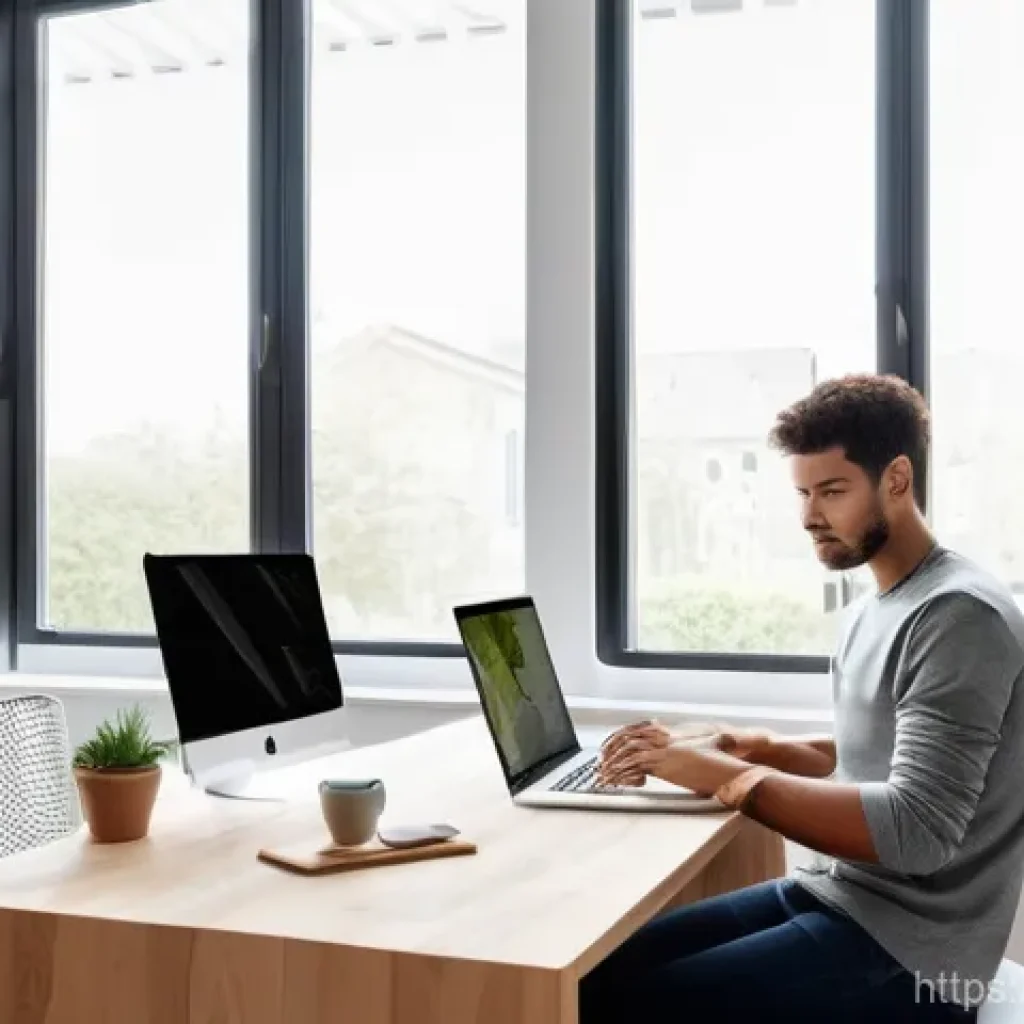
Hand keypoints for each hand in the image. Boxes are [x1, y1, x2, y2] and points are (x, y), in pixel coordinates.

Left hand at [599, 721, 774, 790]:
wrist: (729, 766)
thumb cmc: (719, 759)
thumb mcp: (702, 747)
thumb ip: (686, 748)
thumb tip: (672, 754)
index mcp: (669, 734)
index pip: (637, 729)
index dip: (621, 737)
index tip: (609, 746)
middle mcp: (663, 740)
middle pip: (628, 738)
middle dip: (611, 750)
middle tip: (600, 762)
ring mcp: (663, 752)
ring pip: (628, 751)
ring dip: (613, 763)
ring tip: (602, 775)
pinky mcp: (664, 767)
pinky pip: (636, 767)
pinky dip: (622, 774)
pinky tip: (614, 781)